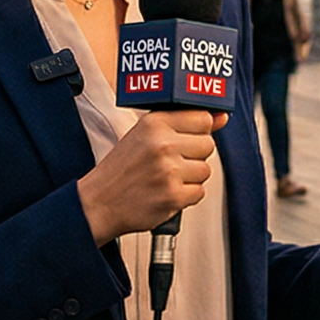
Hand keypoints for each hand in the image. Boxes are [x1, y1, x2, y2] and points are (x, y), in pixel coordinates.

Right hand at [76, 108, 223, 243]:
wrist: (98, 203)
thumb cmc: (122, 168)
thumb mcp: (145, 134)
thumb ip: (184, 123)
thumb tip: (221, 117)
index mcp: (155, 123)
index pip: (203, 118)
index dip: (198, 131)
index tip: (187, 138)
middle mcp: (162, 144)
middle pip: (208, 145)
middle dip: (194, 155)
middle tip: (171, 162)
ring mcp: (168, 171)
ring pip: (206, 170)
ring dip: (190, 177)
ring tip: (166, 178)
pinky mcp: (173, 197)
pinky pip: (199, 192)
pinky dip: (186, 196)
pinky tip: (166, 191)